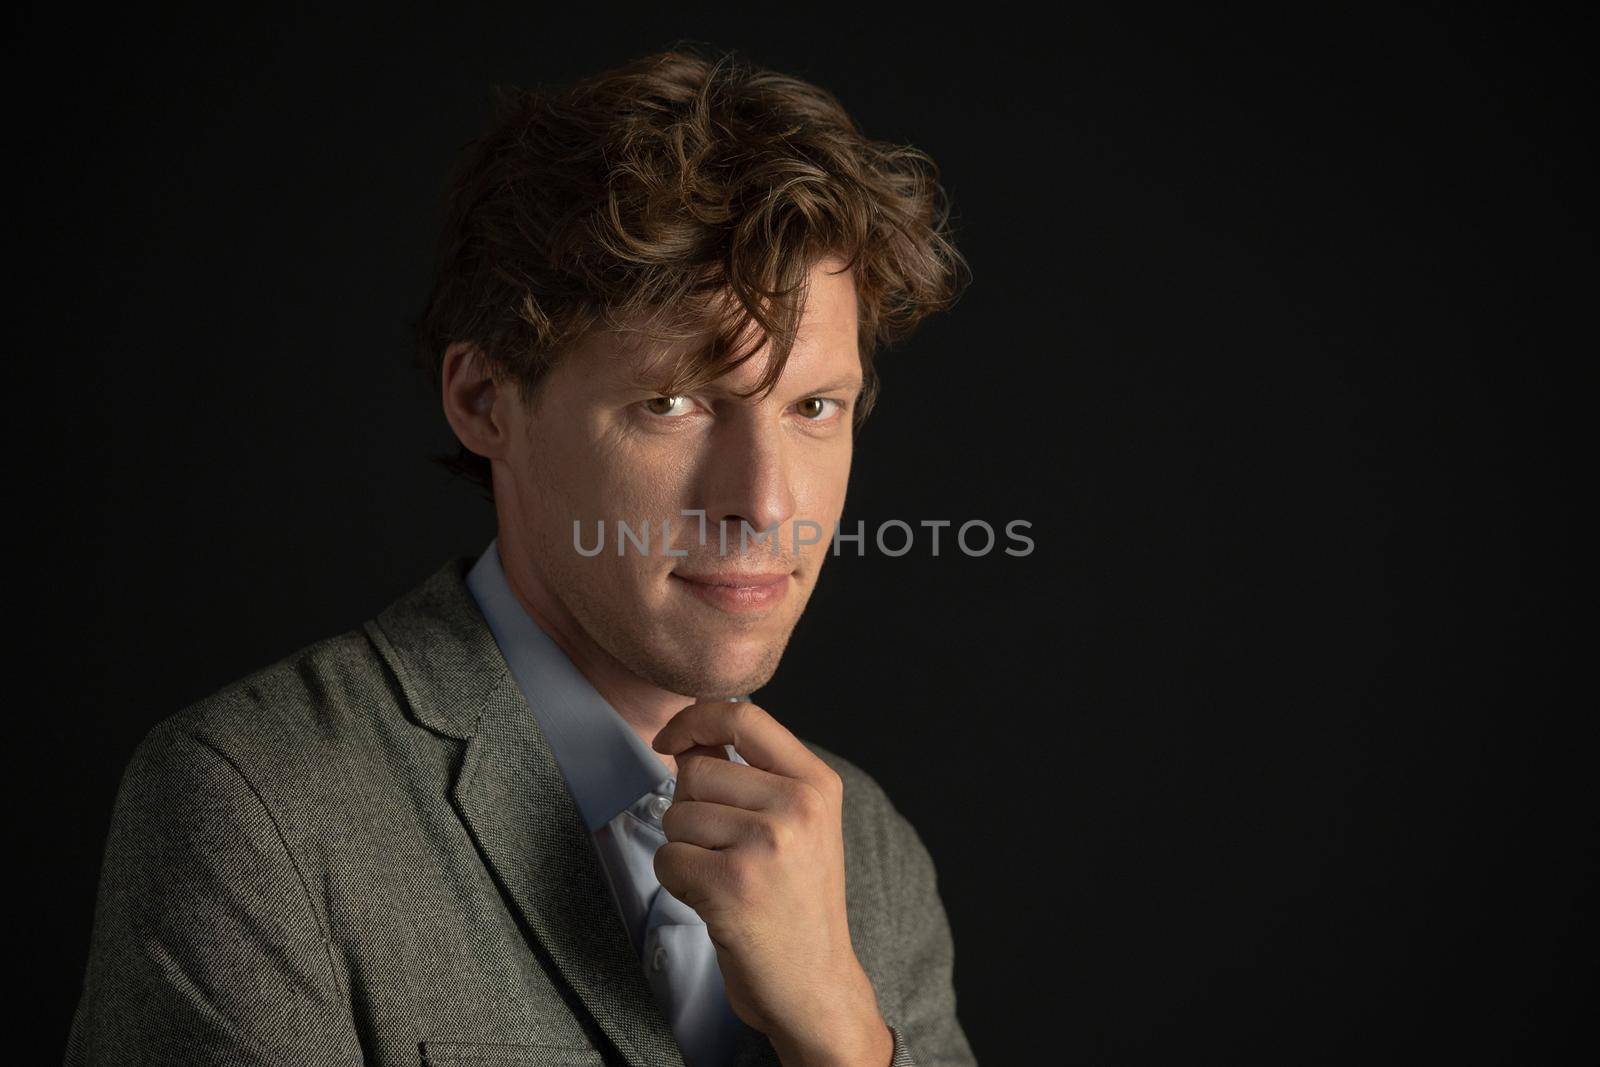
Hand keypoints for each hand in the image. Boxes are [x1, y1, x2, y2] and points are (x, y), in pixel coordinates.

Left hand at [651, 701, 893, 1066]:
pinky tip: (713, 902)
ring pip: (677, 815)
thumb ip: (749, 775)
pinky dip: (677, 882)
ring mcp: (765, 844)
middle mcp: (797, 806)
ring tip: (723, 879)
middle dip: (690, 809)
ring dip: (684, 849)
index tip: (670, 739)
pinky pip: (668, 858)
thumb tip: (687, 737)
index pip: (743, 715)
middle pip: (697, 771)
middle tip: (723, 851)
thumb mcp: (797, 825)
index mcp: (816, 783)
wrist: (816, 985)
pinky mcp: (731, 884)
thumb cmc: (796, 903)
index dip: (694, 718)